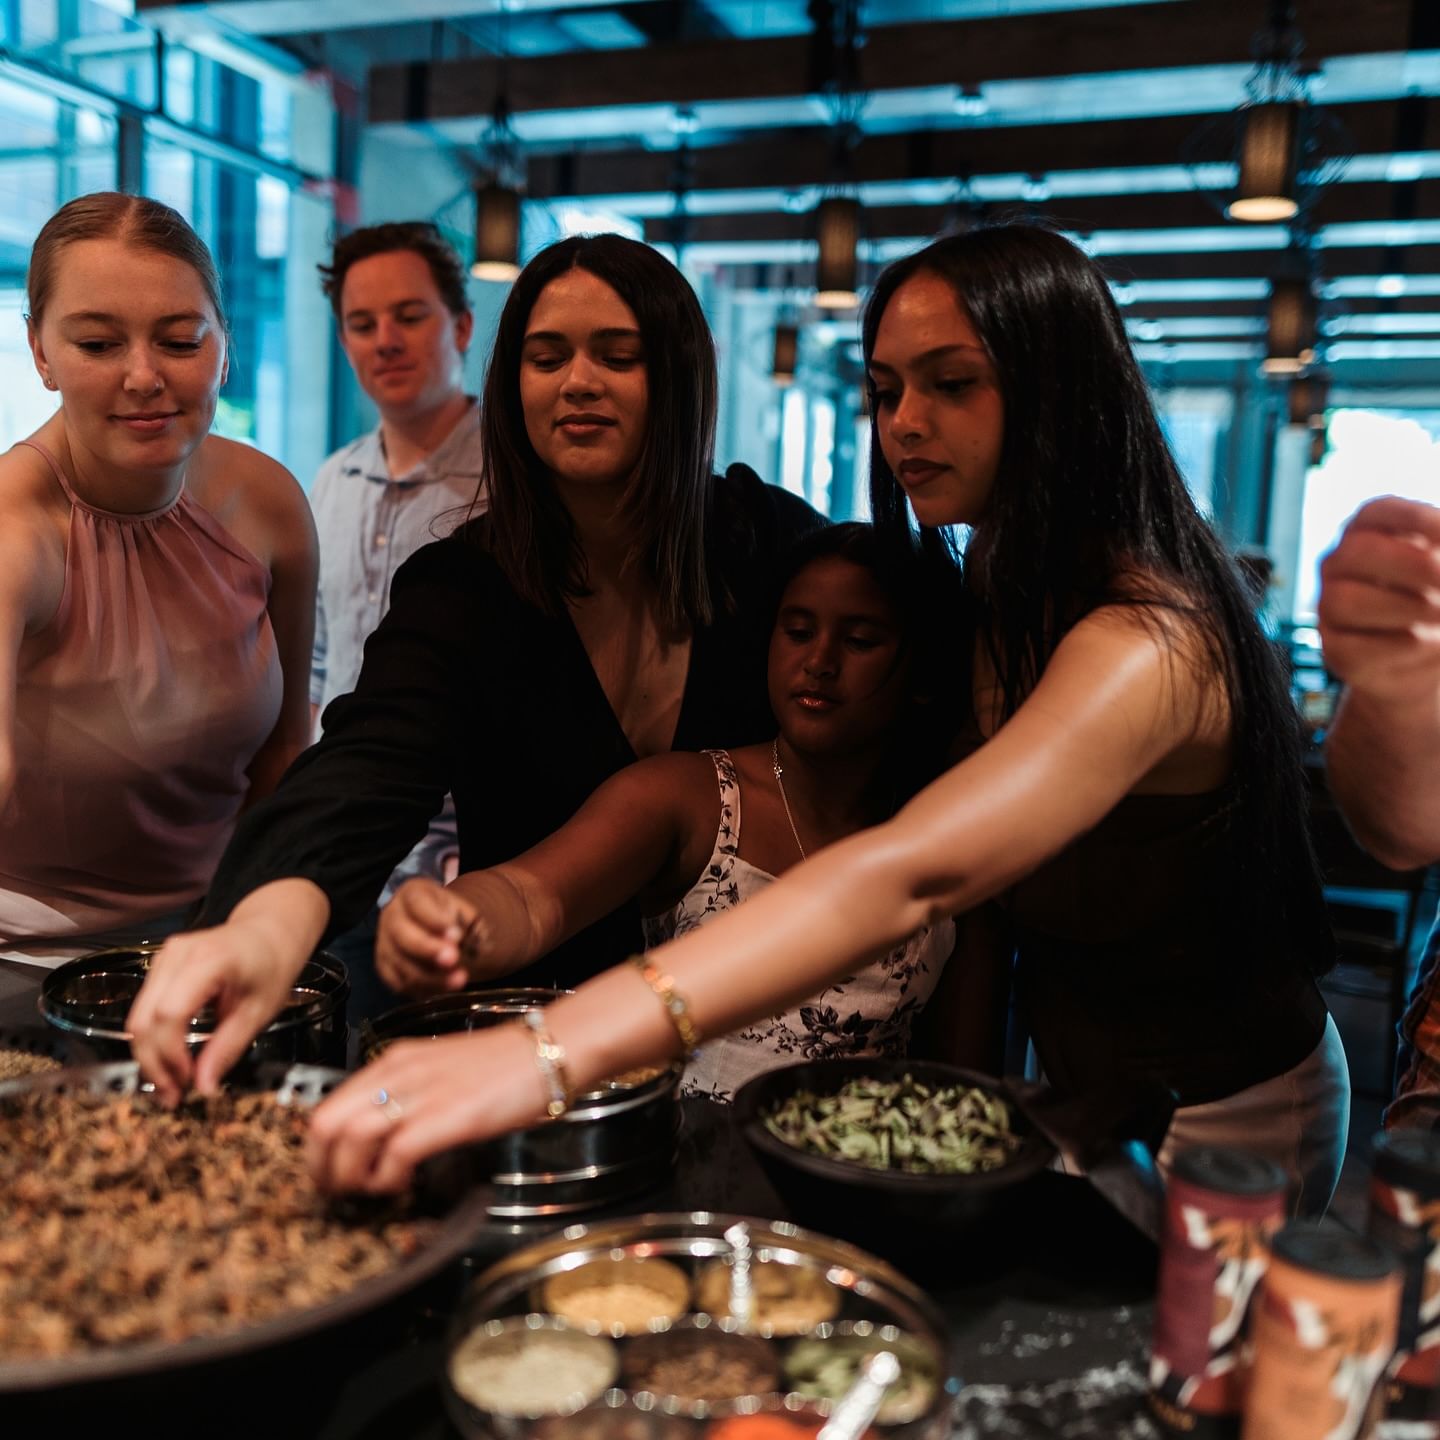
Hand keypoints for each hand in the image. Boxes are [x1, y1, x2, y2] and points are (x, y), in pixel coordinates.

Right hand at [128, 916, 310, 1105]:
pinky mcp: (159, 966)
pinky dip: (152, 1039)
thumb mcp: (260, 1011)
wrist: (270, 931)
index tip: (187, 1081)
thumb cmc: (272, 966)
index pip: (170, 1013)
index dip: (172, 1053)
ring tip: (172, 1085)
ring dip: (149, 1056)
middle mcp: (178, 954)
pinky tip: (169, 1060)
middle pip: (144, 1019)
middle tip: (174, 1096)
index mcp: (209, 960)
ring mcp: (164, 957)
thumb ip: (228, 1048)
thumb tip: (203, 1088)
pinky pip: (143, 1009)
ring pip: (137, 1017)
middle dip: (154, 1063)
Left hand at [306, 1027, 544, 1192]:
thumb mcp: (439, 1072)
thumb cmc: (502, 1067)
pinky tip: (403, 1184)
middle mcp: (399, 1073)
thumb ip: (407, 1095)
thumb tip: (381, 1139)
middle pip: (325, 1123)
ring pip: (350, 1138)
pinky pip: (395, 1153)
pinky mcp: (448, 1116)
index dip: (318, 1150)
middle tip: (339, 1192)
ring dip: (350, 1177)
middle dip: (322, 1168)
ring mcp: (422, 1093)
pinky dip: (388, 1178)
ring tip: (371, 1191)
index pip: (328, 1106)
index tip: (329, 1173)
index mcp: (393, 1062)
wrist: (548, 1051)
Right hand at [375, 878, 475, 996]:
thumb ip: (465, 922)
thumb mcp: (462, 910)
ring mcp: (384, 942)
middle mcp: (392, 915)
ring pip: (400, 963)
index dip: (435, 919)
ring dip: (430, 976)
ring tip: (459, 980)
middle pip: (402, 934)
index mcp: (412, 893)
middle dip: (429, 949)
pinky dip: (420, 989)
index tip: (455, 934)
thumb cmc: (450, 916)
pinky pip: (397, 982)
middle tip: (454, 959)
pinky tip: (442, 989)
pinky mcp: (383, 967)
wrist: (437, 928)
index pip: (417, 903)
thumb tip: (460, 940)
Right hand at [1319, 497, 1439, 705]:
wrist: (1431, 650)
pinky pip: (1351, 647)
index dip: (1415, 520)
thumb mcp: (1439, 567)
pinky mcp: (1335, 650)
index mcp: (1368, 531)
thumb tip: (1437, 558)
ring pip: (1343, 600)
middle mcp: (1341, 565)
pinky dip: (1398, 646)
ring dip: (1403, 608)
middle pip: (1357, 553)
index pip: (1377, 513)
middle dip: (1411, 566)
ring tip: (1439, 616)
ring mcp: (1331, 607)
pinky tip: (1425, 643)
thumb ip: (1437, 555)